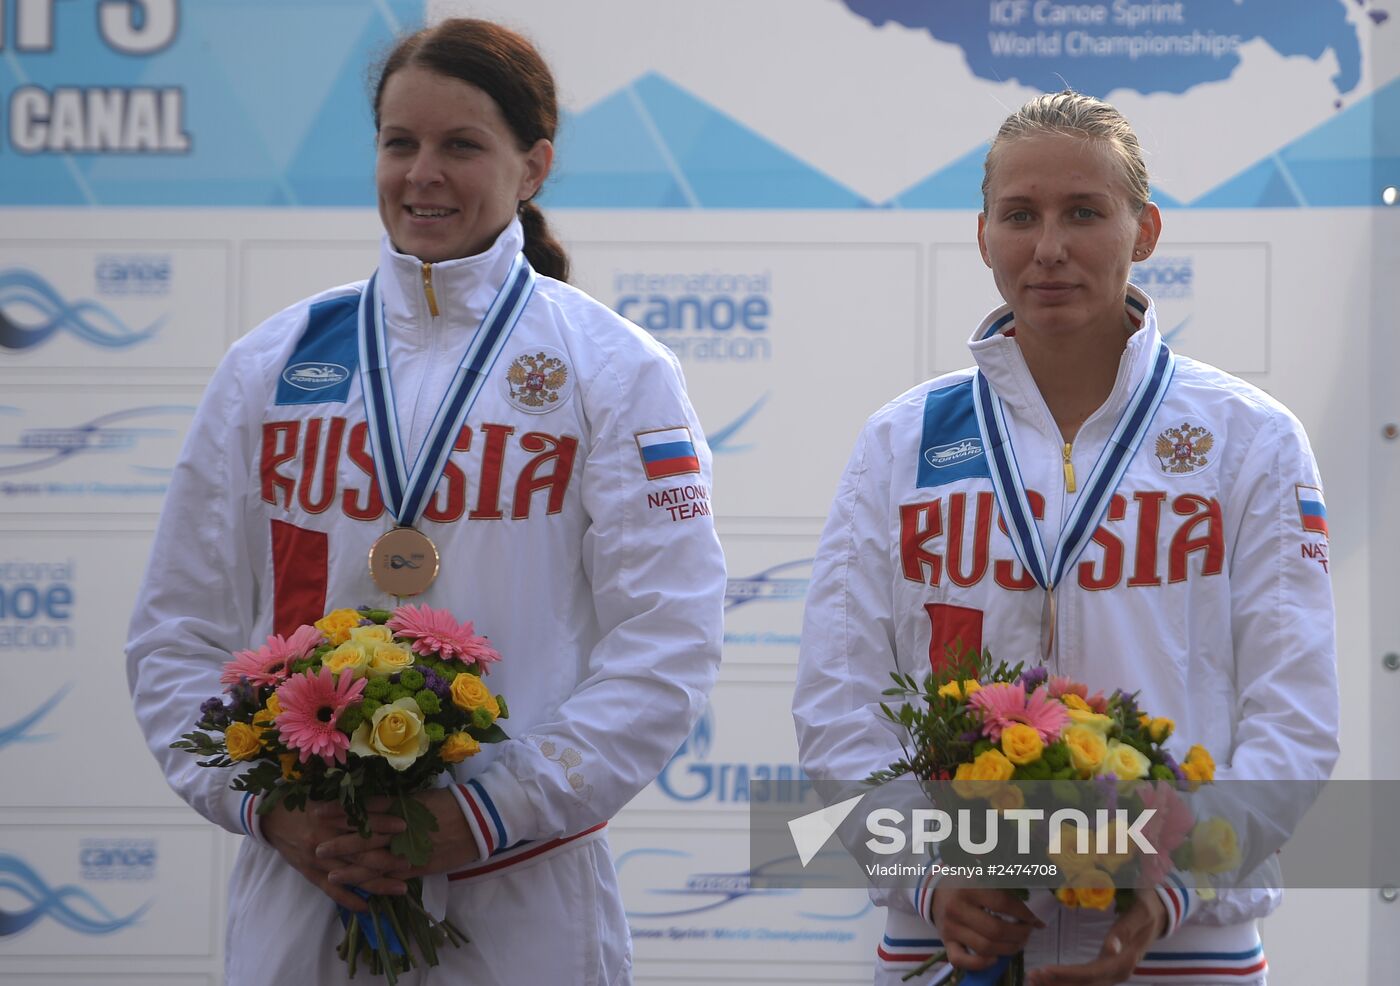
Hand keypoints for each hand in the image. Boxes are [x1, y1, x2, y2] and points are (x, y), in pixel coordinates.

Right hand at [261, 799, 407, 911]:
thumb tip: (385, 802)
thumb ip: (349, 803)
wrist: (269, 819)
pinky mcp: (309, 873)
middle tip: (410, 862)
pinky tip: (367, 907)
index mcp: (328, 815)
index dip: (382, 822)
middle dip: (387, 858)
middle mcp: (324, 838)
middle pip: (360, 851)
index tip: (404, 825)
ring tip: (401, 888)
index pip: (360, 819)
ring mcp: (317, 859)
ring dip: (378, 883)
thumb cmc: (302, 803)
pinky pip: (331, 891)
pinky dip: (348, 900)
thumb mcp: (325, 797)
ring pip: (351, 874)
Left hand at [313, 789, 481, 885]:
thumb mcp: (419, 796)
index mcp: (400, 806)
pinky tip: (362, 888)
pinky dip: (377, 882)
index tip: (318, 812)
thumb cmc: (449, 803)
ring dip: (352, 868)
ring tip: (331, 873)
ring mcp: (411, 849)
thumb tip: (369, 804)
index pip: (363, 809)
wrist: (479, 819)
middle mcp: (402, 828)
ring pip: (376, 860)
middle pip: (364, 837)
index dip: (340, 812)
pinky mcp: (420, 866)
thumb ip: (394, 803)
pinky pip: (394, 876)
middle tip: (315, 847)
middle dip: (339, 843)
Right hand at [931, 884, 1043, 971]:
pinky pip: (961, 961)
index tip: (1035, 918)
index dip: (1024, 913)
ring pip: (984, 948)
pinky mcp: (945, 943)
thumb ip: (1004, 880)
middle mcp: (957, 909)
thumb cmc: (964, 882)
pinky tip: (994, 958)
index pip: (1002, 903)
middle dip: (1019, 934)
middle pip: (996, 930)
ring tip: (1018, 942)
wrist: (935, 891)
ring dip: (1008, 949)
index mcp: (968, 888)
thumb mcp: (982, 873)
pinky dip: (980, 964)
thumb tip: (1033, 894)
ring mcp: (950, 928)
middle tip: (1028, 931)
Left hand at [1025, 892, 1166, 985]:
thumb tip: (1111, 948)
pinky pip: (1086, 979)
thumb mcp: (1140, 912)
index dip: (1067, 975)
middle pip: (1085, 983)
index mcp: (1126, 958)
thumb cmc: (1147, 907)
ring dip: (1059, 984)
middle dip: (1057, 982)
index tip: (1044, 970)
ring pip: (1084, 984)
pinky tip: (1047, 979)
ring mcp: (1113, 972)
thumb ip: (1126, 929)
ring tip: (1032, 980)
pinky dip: (1066, 980)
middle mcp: (1119, 970)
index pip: (1092, 972)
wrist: (1159, 913)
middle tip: (1031, 976)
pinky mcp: (1107, 968)